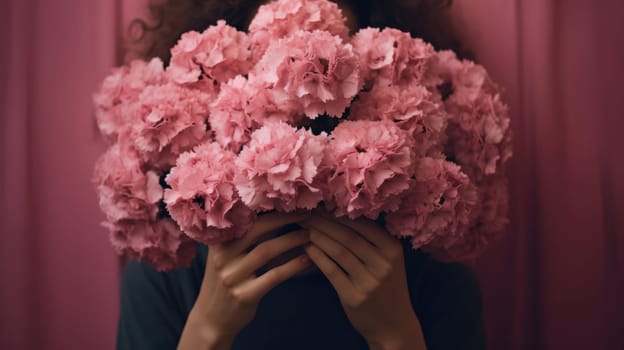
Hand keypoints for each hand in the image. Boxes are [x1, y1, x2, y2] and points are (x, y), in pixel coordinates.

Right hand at [178, 212, 310, 349]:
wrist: (211, 319)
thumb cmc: (228, 281)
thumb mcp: (228, 257)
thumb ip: (247, 239)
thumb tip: (280, 215)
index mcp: (218, 241)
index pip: (245, 217)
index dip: (270, 207)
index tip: (291, 200)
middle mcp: (222, 256)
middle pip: (257, 229)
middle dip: (285, 218)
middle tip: (307, 214)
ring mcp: (231, 276)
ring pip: (267, 250)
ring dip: (292, 240)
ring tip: (310, 235)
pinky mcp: (244, 295)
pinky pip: (274, 276)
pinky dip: (293, 266)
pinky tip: (307, 260)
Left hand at [300, 211, 426, 349]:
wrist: (394, 326)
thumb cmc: (386, 288)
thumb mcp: (389, 262)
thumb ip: (372, 241)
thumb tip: (339, 213)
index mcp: (393, 249)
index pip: (362, 224)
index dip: (339, 214)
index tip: (321, 205)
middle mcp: (384, 264)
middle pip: (348, 236)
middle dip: (324, 222)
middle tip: (305, 213)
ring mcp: (370, 282)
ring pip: (339, 251)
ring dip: (318, 237)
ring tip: (303, 227)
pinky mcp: (355, 297)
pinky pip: (332, 271)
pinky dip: (317, 257)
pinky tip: (307, 248)